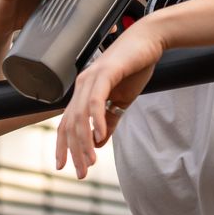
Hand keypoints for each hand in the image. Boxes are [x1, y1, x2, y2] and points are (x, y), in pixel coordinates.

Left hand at [55, 20, 164, 178]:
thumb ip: (110, 120)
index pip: (67, 124)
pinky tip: (99, 137)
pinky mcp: (105, 73)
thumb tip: (98, 142)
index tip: (65, 168)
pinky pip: (96, 101)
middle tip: (81, 174)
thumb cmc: (136, 67)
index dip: (63, 146)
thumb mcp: (123, 100)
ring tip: (90, 162)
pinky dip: (96, 121)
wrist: (150, 40)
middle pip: (70, 124)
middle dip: (74, 152)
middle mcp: (81, 85)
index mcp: (83, 92)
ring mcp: (91, 78)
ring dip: (83, 142)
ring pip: (80, 116)